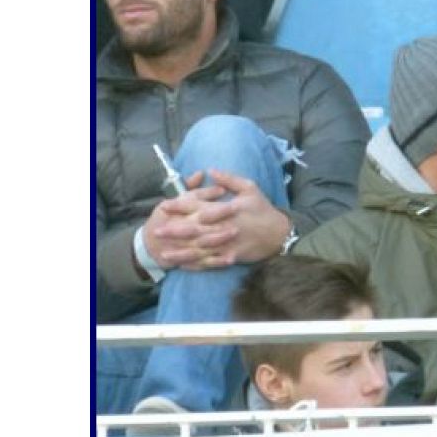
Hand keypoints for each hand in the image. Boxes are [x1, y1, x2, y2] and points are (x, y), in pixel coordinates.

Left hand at [143, 170, 287, 269]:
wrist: (280, 233)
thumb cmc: (263, 209)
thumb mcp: (250, 188)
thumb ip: (230, 179)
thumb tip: (210, 170)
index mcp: (226, 208)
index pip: (198, 205)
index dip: (179, 206)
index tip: (163, 206)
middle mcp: (224, 226)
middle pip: (194, 229)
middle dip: (174, 231)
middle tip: (156, 232)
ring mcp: (227, 243)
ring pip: (199, 249)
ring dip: (181, 252)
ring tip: (164, 254)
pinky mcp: (231, 256)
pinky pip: (210, 262)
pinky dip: (196, 265)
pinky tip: (183, 266)